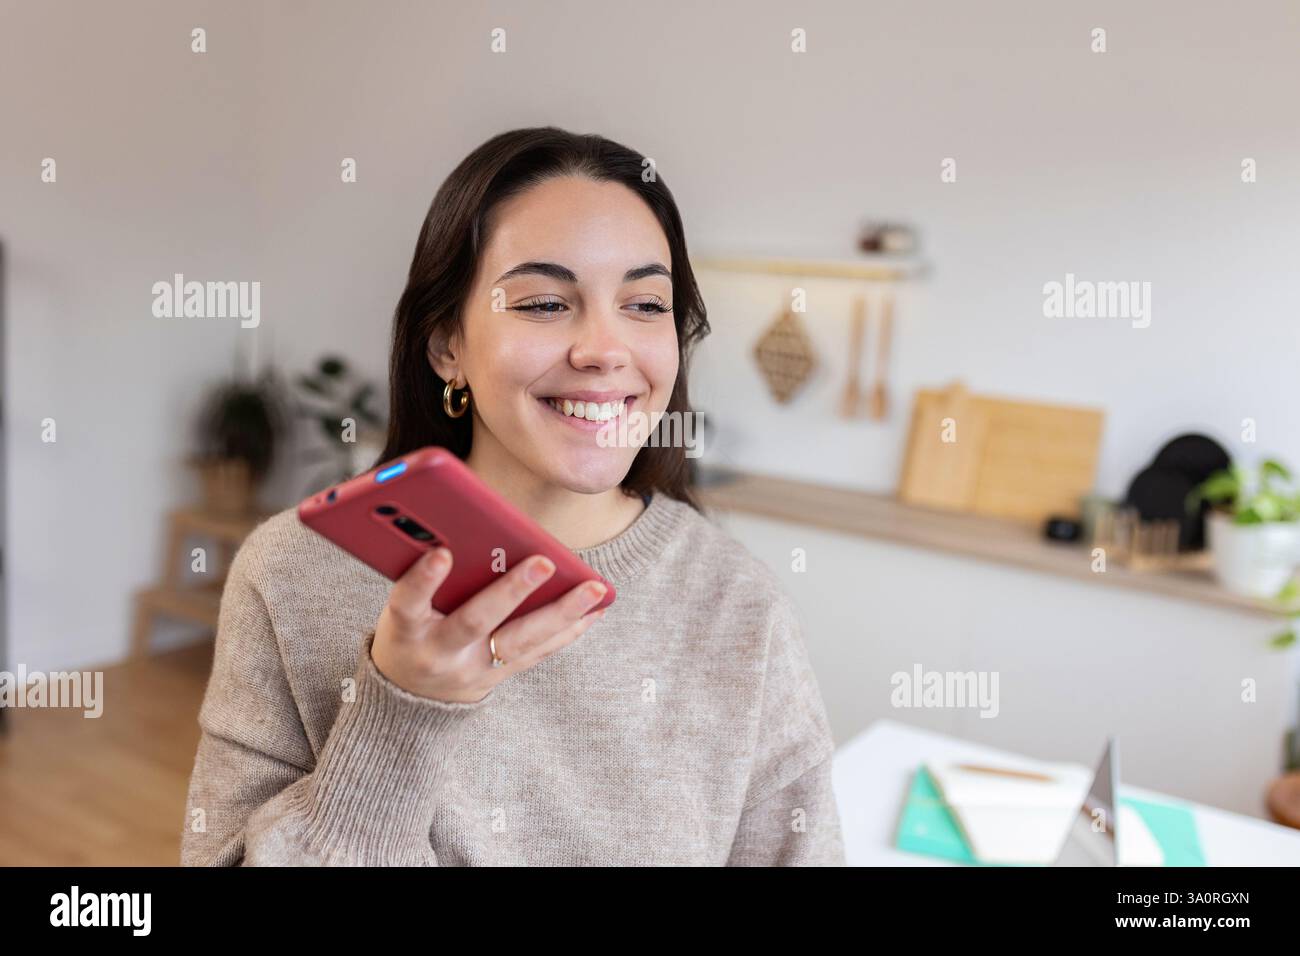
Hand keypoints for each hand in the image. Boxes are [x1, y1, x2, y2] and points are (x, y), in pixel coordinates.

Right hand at [371, 547, 607, 703]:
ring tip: (595, 587)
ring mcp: (472, 670)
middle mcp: (439, 654)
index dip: (422, 581)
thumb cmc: (407, 630)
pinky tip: (595, 608)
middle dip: (511, 591)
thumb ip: (420, 576)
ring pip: (520, 641)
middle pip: (475, 621)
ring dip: (561, 612)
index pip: (408, 604)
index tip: (442, 553)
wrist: (408, 696)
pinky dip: (569, 629)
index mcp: (405, 630)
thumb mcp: (400, 606)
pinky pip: (538, 653)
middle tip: (543, 562)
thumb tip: (453, 525)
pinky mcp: (498, 676)